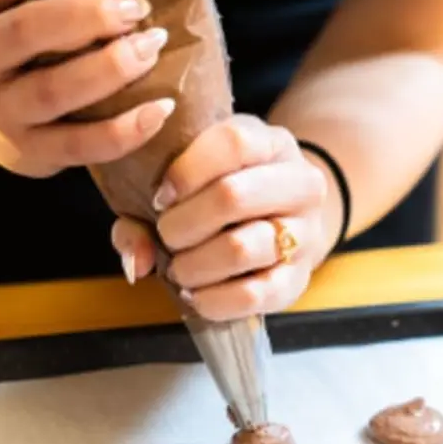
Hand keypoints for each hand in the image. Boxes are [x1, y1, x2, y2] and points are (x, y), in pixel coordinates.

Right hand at [0, 0, 174, 177]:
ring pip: (51, 90)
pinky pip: (78, 145)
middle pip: (24, 30)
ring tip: (152, 48)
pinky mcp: (26, 152)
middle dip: (88, 16)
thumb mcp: (18, 2)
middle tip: (138, 10)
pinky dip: (123, 130)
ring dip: (109, 68)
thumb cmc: (22, 45)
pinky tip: (159, 110)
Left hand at [111, 115, 338, 321]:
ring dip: (194, 265)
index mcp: (271, 144)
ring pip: (241, 249)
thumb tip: (137, 260)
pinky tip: (195, 294)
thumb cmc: (222, 195)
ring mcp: (305, 234)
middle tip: (167, 236)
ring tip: (179, 268)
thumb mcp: (191, 180)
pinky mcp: (298, 281)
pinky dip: (212, 300)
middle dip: (182, 224)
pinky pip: (253, 295)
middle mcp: (301, 185)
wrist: (285, 222)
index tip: (159, 197)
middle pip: (232, 196)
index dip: (185, 172)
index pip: (232, 144)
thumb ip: (143, 210)